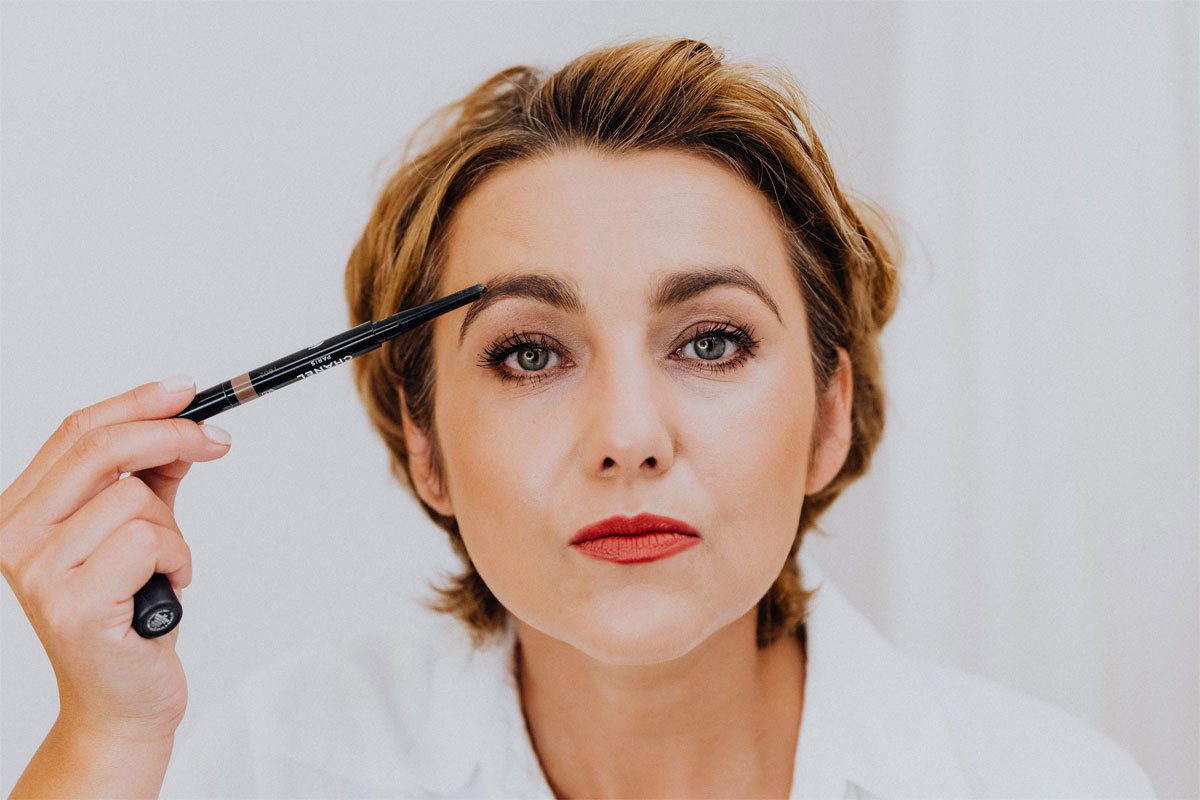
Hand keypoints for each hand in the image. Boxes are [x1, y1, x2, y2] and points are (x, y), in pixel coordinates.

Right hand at [0, 376, 230, 741]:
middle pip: (100, 449)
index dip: (137, 402)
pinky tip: (165, 590)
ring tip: (164, 569)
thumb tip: (182, 421)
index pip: (75, 432)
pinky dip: (177, 559)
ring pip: (135, 498)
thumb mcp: (137, 531)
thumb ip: (149, 478)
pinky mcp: (74, 605)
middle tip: (217, 442)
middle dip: (172, 435)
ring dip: (173, 531)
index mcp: (20, 512)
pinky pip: (149, 541)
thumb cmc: (128, 616)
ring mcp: (39, 572)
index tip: (187, 389)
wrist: (121, 702)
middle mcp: (15, 537)